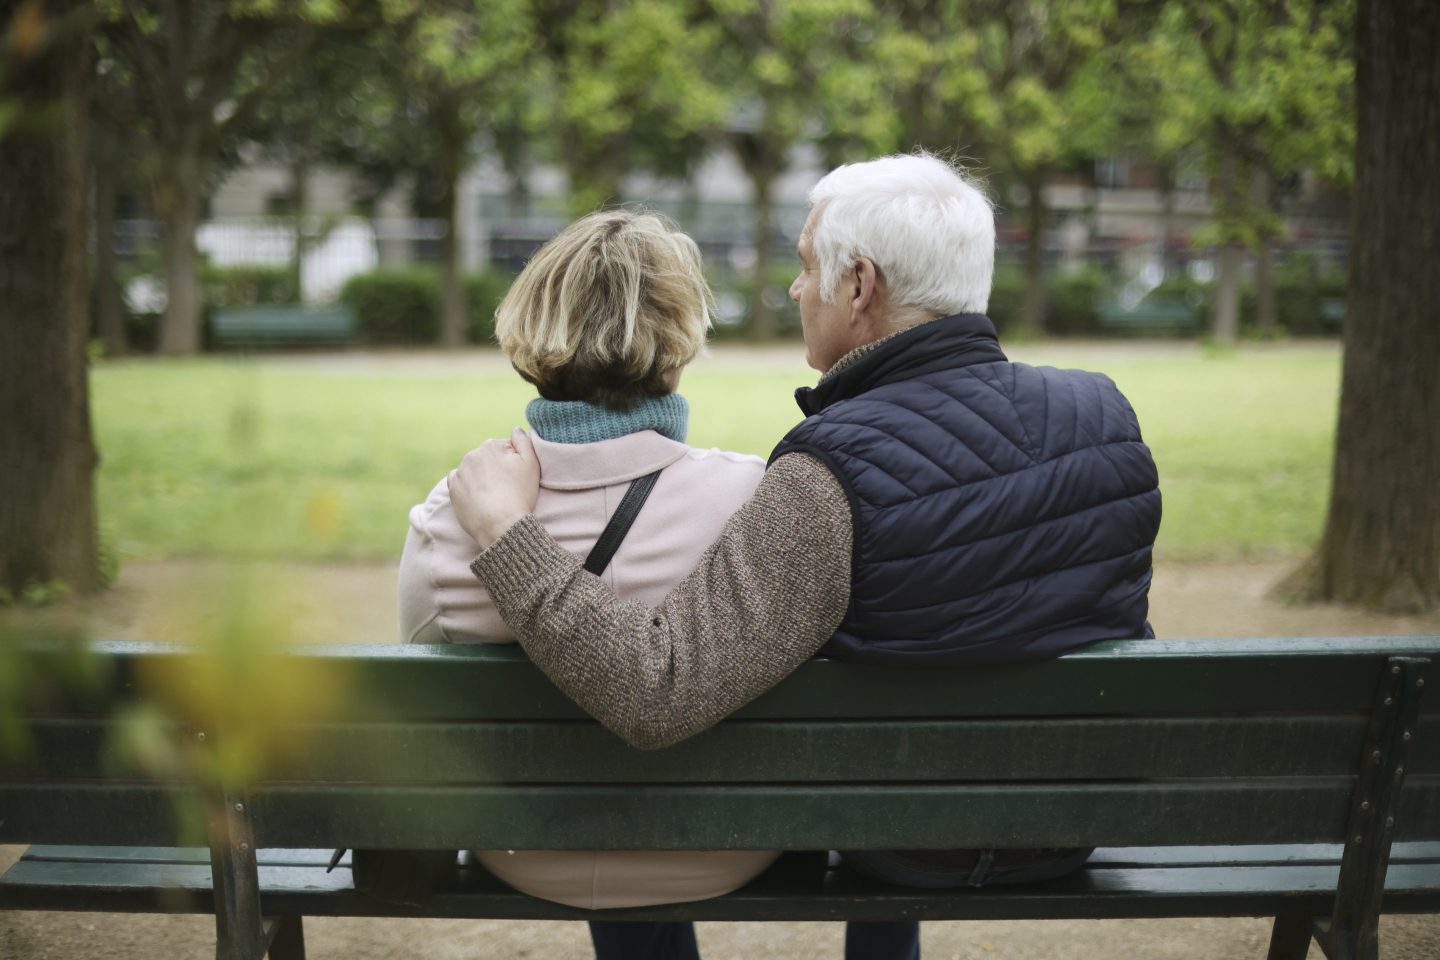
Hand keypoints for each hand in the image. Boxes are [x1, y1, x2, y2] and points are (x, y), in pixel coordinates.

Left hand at [448, 427, 539, 548]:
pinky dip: (467, 486)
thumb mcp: (532, 464)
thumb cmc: (520, 494)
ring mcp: (460, 472)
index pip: (504, 449)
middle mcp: (472, 455)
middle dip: (496, 469)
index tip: (517, 478)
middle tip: (507, 488)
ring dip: (481, 477)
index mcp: (491, 446)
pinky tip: (478, 496)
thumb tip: (515, 429)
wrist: (501, 525)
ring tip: (493, 495)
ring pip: (473, 469)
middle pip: (487, 458)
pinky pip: (459, 482)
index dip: (513, 463)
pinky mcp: (453, 489)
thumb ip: (524, 441)